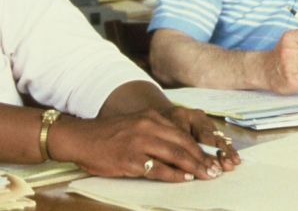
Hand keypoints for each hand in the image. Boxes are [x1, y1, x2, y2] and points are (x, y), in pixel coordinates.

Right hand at [49, 109, 222, 181]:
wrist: (81, 138)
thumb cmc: (109, 134)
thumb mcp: (136, 124)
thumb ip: (157, 132)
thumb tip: (181, 148)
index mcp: (151, 117)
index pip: (183, 133)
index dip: (200, 147)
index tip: (213, 157)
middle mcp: (148, 127)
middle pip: (184, 144)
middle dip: (203, 158)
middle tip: (216, 169)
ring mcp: (139, 143)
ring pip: (175, 155)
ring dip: (194, 167)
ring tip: (206, 175)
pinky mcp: (130, 160)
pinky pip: (158, 169)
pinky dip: (174, 175)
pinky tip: (185, 179)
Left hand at [158, 106, 239, 170]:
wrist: (156, 120)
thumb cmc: (154, 136)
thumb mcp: (158, 144)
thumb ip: (170, 156)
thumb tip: (184, 171)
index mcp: (176, 116)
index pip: (189, 138)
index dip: (198, 155)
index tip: (206, 169)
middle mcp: (191, 114)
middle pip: (206, 135)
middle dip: (217, 153)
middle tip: (225, 166)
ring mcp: (201, 117)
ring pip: (215, 135)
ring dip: (225, 151)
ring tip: (233, 163)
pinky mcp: (207, 122)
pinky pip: (219, 136)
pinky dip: (226, 148)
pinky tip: (235, 158)